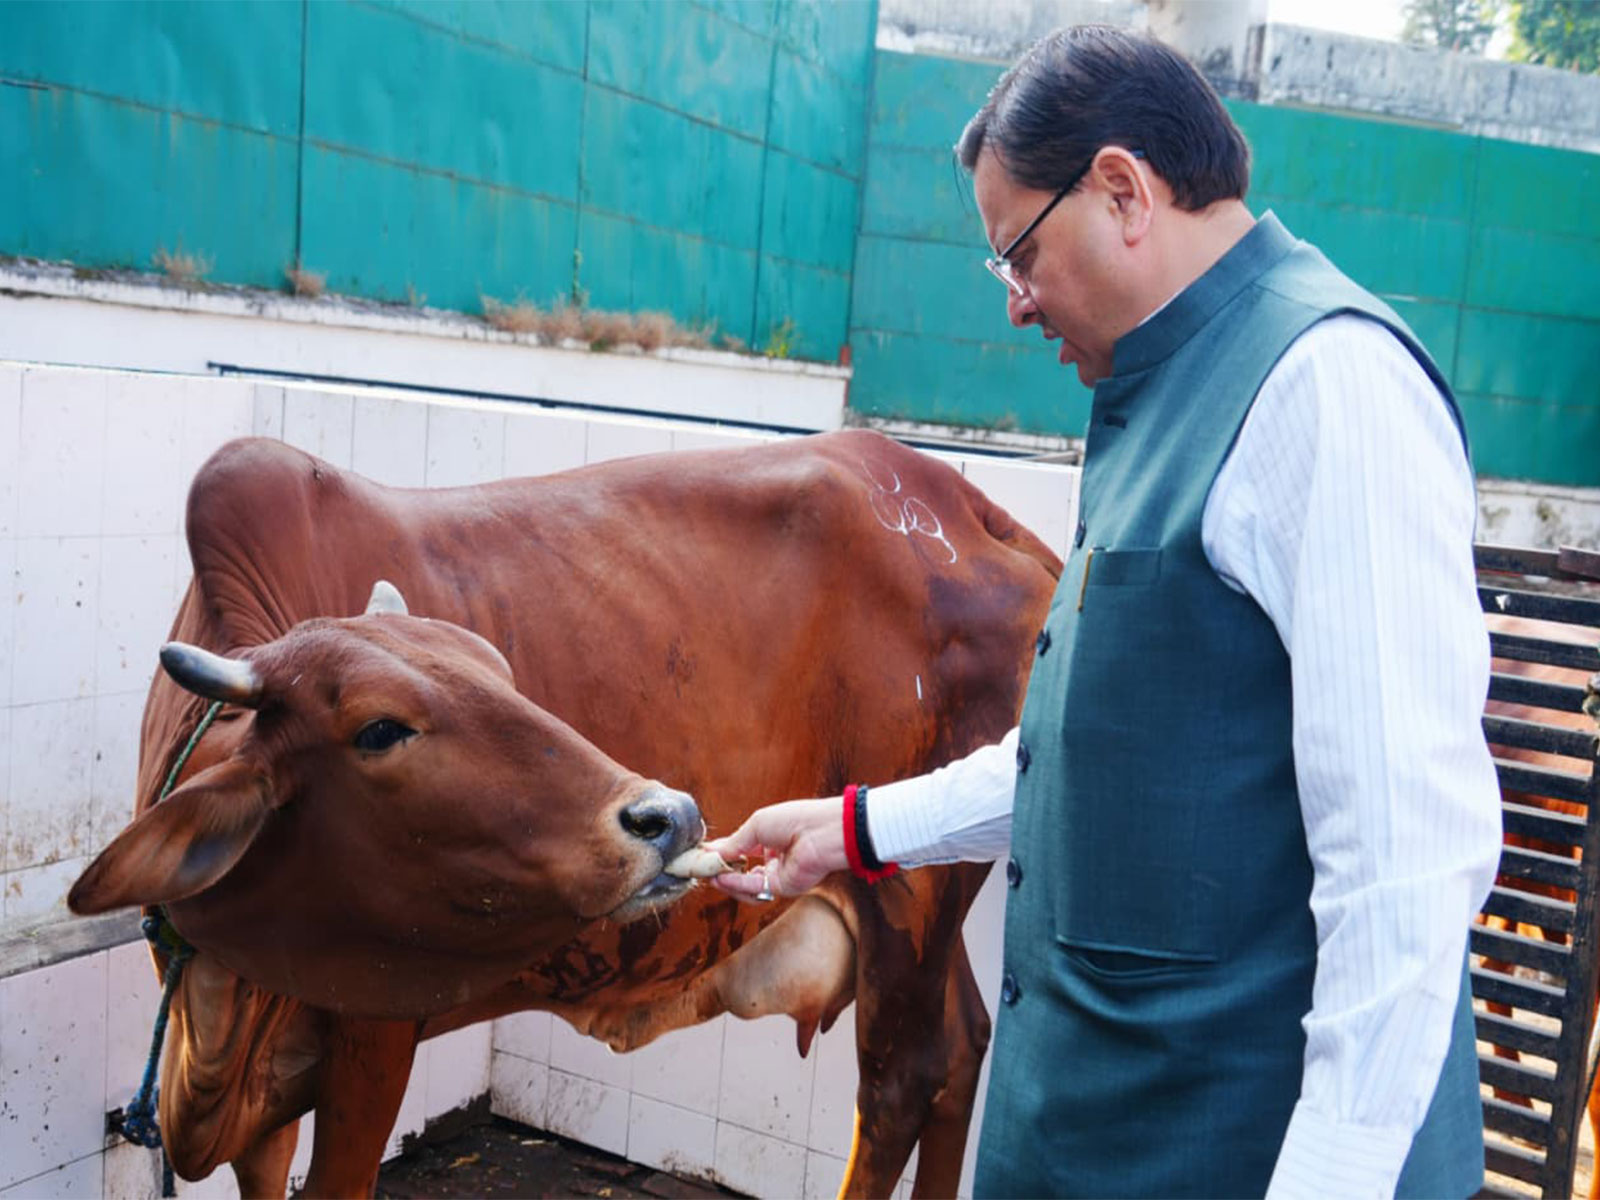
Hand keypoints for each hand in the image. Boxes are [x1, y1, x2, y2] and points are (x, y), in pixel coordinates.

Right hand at [705, 797, 845, 901]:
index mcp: (768, 838)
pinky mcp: (781, 887)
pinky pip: (754, 888)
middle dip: (719, 868)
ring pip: (744, 883)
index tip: (700, 854)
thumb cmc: (795, 820)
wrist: (822, 832)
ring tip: (710, 873)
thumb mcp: (756, 825)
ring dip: (726, 879)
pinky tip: (723, 878)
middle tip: (700, 867)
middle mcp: (771, 858)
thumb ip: (734, 843)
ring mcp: (776, 874)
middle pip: (739, 869)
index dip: (719, 852)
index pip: (738, 848)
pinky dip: (736, 884)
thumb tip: (714, 854)